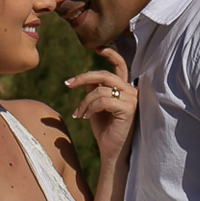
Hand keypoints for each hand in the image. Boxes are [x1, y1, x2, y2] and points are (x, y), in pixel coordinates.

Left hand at [66, 47, 135, 163]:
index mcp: (125, 89)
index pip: (121, 65)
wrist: (111, 151)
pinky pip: (103, 100)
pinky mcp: (128, 109)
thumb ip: (94, 91)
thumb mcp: (95, 107)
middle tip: (68, 84)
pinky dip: (90, 108)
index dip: (110, 54)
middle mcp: (131, 91)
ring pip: (100, 90)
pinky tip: (85, 118)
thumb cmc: (105, 130)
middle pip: (105, 75)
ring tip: (79, 114)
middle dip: (84, 77)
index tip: (97, 48)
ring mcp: (131, 100)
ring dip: (84, 101)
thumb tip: (86, 79)